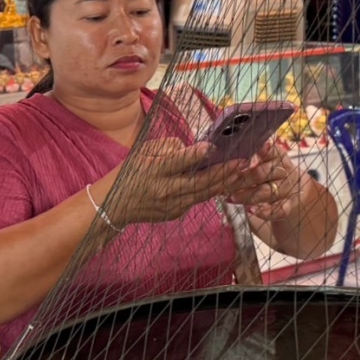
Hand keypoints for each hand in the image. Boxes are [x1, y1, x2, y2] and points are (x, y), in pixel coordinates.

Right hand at [107, 138, 253, 226]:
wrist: (115, 204)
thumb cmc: (130, 172)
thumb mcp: (143, 152)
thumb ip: (169, 148)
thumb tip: (195, 148)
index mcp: (154, 170)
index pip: (176, 162)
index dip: (194, 155)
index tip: (211, 146)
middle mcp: (164, 189)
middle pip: (198, 182)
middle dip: (223, 172)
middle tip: (243, 162)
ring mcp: (171, 205)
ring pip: (204, 194)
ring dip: (225, 182)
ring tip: (243, 172)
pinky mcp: (175, 213)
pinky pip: (197, 200)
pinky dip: (213, 190)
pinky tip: (227, 182)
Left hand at [228, 141, 305, 220]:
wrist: (294, 189)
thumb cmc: (270, 172)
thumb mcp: (266, 160)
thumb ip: (251, 157)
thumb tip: (229, 156)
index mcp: (277, 156)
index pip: (270, 151)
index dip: (260, 152)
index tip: (247, 155)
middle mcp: (283, 171)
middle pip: (261, 173)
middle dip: (241, 179)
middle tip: (225, 183)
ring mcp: (287, 189)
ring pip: (266, 192)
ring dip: (246, 195)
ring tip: (230, 198)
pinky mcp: (288, 205)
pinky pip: (278, 210)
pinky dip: (265, 212)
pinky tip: (250, 210)